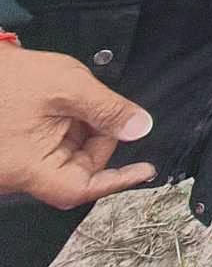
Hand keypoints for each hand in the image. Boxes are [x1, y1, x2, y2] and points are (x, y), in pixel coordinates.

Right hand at [0, 44, 155, 207]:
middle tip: (104, 109)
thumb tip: (139, 127)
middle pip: (78, 168)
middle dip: (99, 138)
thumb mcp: (68, 86)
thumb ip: (108, 109)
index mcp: (29, 168)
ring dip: (83, 129)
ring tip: (76, 99)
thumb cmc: (6, 77)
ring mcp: (17, 163)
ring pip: (67, 154)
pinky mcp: (16, 151)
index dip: (117, 180)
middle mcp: (19, 173)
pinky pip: (52, 145)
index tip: (144, 170)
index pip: (81, 188)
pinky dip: (68, 125)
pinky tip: (67, 104)